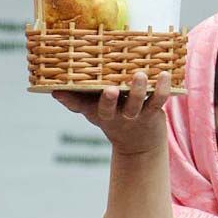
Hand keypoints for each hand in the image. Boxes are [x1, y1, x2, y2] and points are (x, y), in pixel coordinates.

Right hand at [52, 71, 170, 156]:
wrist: (139, 143)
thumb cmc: (112, 116)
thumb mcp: (93, 111)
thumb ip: (76, 100)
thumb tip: (53, 89)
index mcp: (97, 112)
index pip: (81, 106)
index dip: (71, 100)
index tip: (59, 91)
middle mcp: (114, 115)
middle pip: (109, 109)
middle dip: (108, 100)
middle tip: (110, 89)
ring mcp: (134, 115)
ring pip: (135, 104)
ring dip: (138, 90)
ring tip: (140, 75)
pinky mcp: (152, 113)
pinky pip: (158, 101)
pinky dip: (162, 88)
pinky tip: (165, 75)